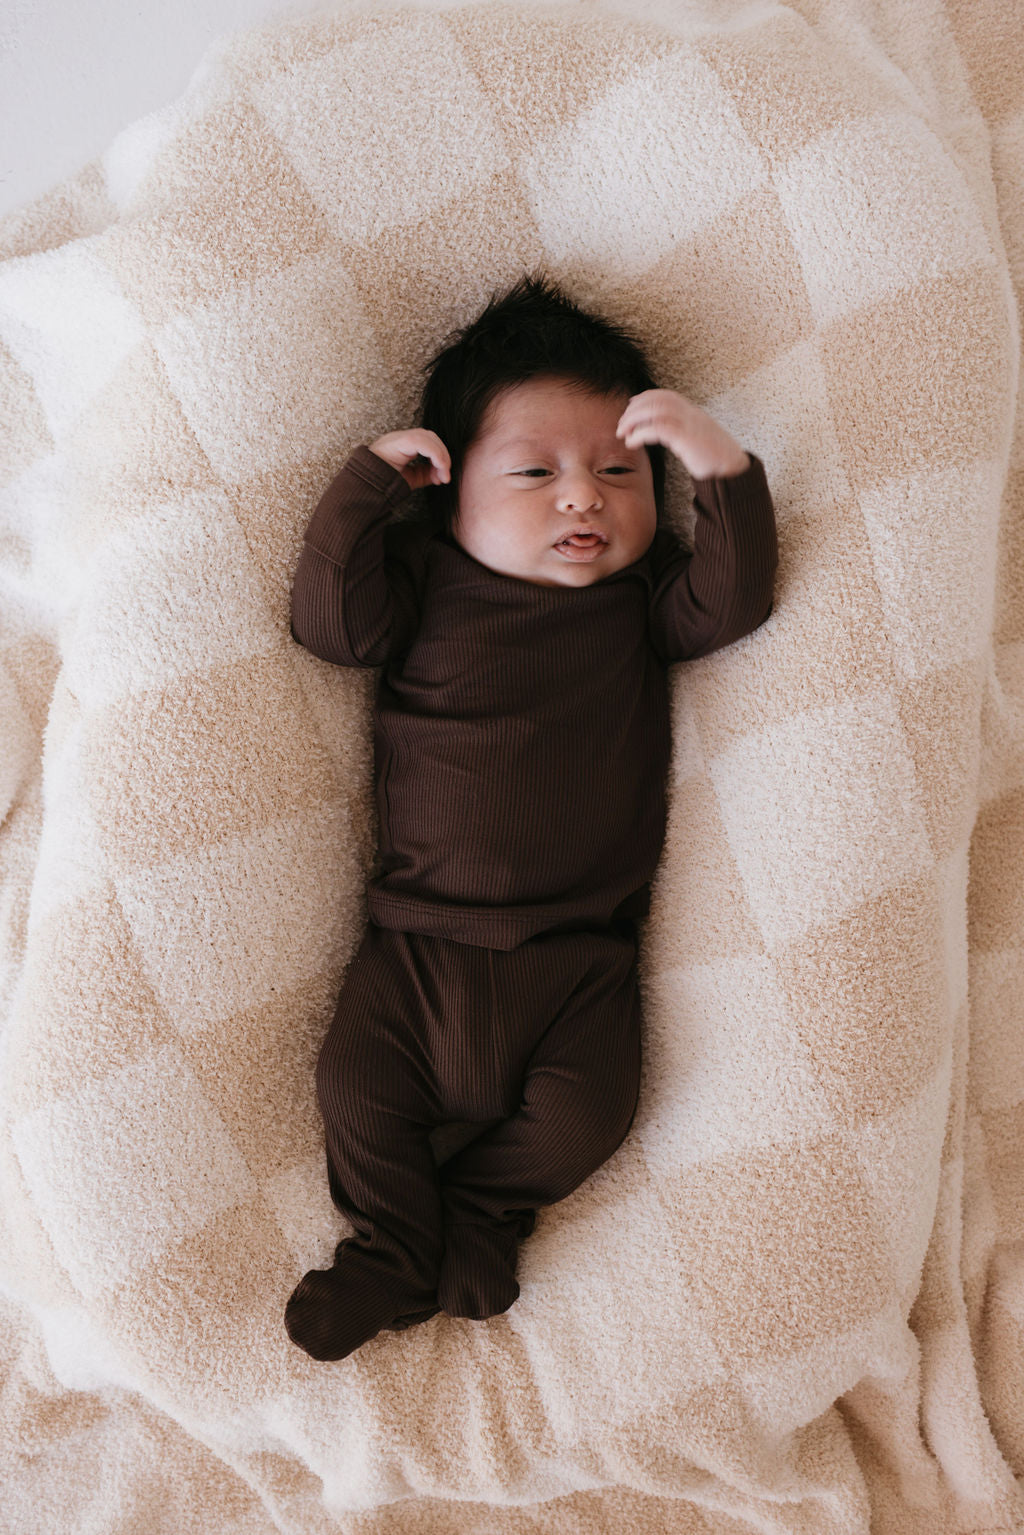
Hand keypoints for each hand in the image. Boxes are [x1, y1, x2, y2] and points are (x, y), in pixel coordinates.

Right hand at [368, 429, 450, 489]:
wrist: (366, 488)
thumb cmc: (384, 484)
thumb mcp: (411, 479)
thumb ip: (425, 474)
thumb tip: (442, 475)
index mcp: (404, 446)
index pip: (429, 443)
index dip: (440, 457)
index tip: (443, 478)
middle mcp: (401, 438)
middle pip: (430, 437)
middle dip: (443, 455)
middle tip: (446, 476)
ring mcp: (398, 438)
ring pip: (427, 436)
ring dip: (441, 455)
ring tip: (443, 474)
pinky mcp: (398, 441)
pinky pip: (421, 442)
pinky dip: (434, 453)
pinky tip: (439, 467)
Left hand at [616, 390, 749, 478]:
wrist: (732, 470)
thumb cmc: (715, 459)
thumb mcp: (698, 440)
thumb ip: (682, 432)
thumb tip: (664, 433)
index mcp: (693, 413)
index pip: (665, 395)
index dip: (644, 398)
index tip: (630, 407)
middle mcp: (691, 414)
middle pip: (656, 400)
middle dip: (634, 410)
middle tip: (621, 425)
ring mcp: (689, 424)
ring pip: (655, 410)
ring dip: (633, 419)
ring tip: (623, 433)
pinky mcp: (687, 438)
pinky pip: (658, 428)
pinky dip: (640, 433)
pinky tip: (632, 442)